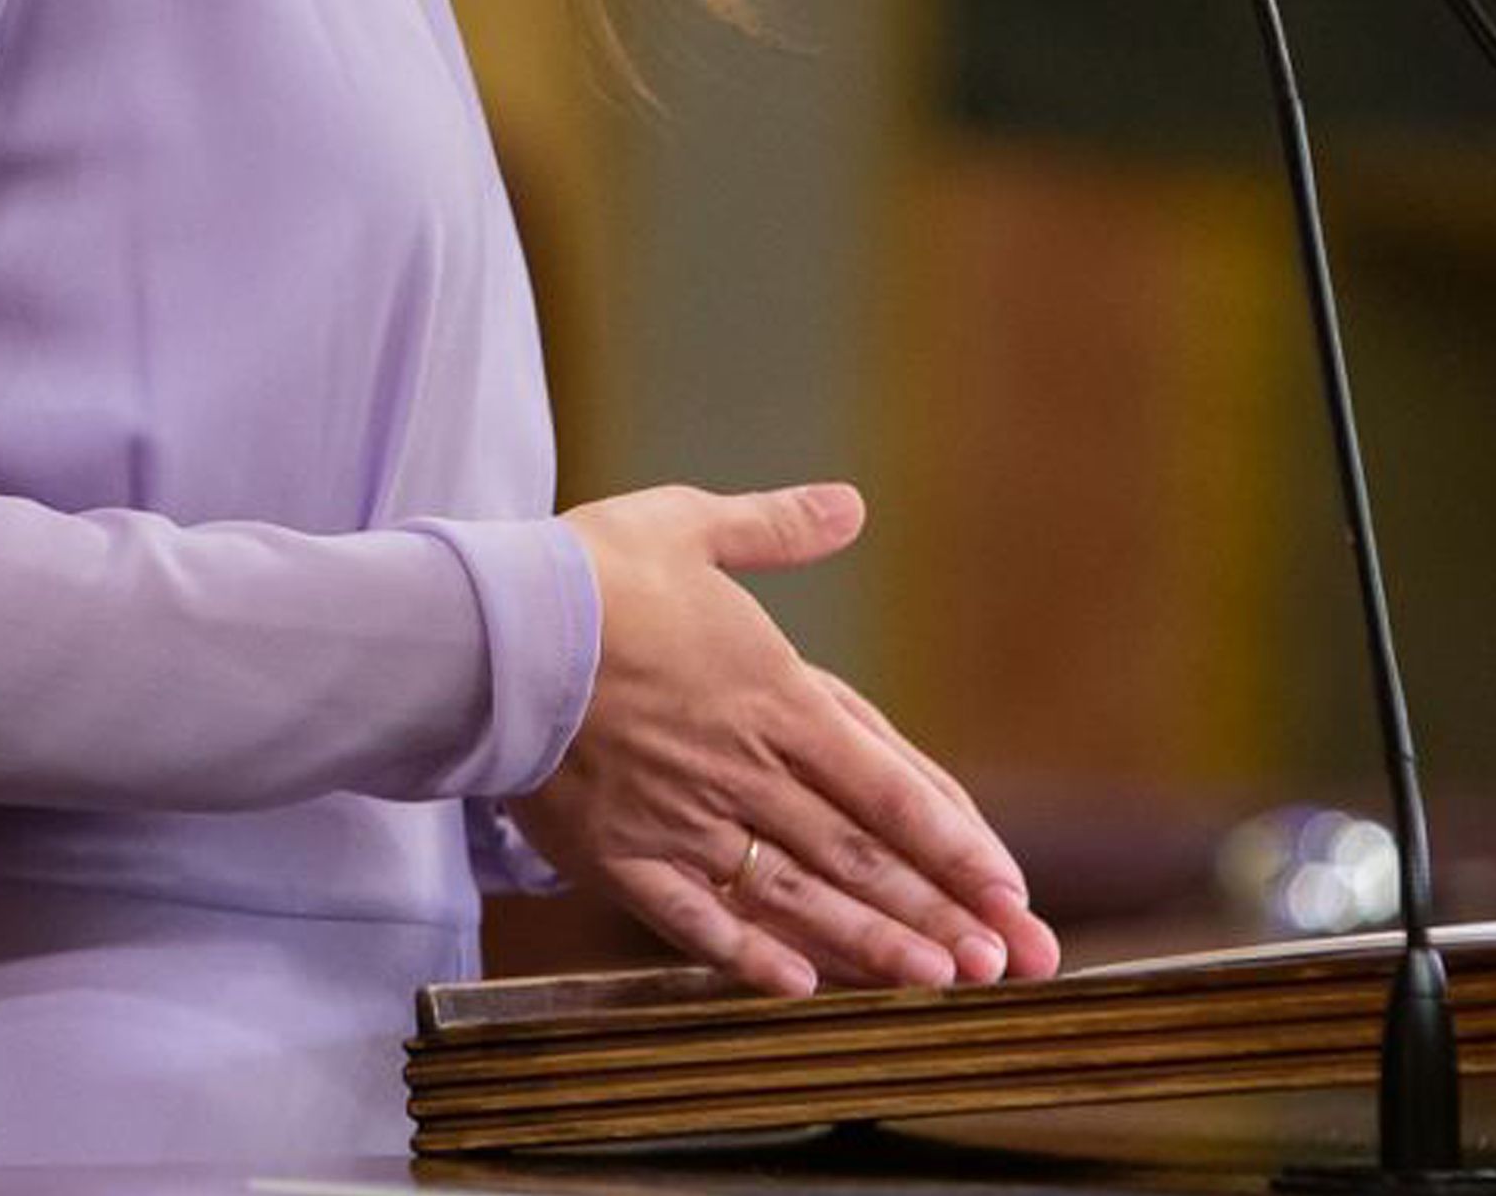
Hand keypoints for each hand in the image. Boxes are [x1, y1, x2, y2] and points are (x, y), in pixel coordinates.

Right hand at [516, 481, 1063, 998]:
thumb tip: (850, 506)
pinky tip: (796, 988)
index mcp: (774, 695)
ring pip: (794, 895)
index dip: (954, 840)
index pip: (889, 782)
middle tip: (1004, 963)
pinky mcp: (619, 856)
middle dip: (938, 912)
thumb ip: (775, 529)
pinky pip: (693, 919)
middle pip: (858, 854)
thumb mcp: (690, 526)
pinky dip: (748, 955)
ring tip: (935, 983)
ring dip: (870, 943)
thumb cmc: (590, 573)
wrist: (487, 631)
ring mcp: (683, 820)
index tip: (1009, 886)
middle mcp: (743, 769)